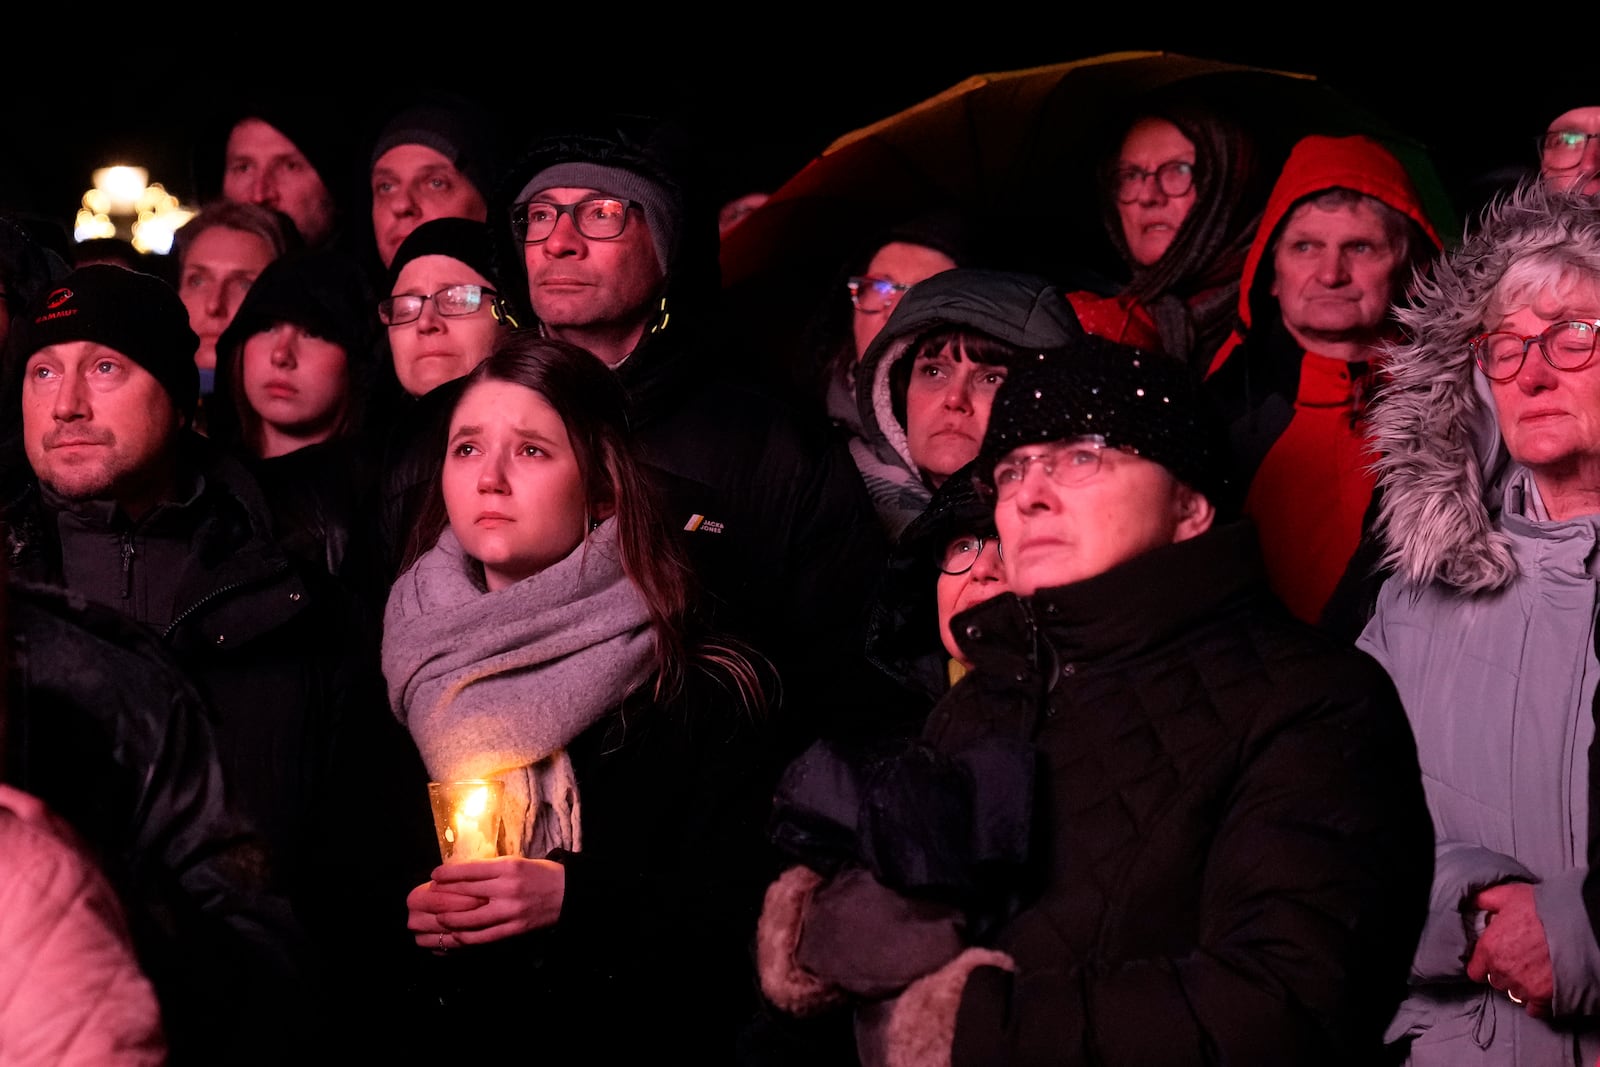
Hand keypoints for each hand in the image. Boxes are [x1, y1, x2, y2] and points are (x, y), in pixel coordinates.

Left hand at [408, 856, 565, 948]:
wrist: (568, 893)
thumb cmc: (541, 874)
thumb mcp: (517, 862)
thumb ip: (491, 869)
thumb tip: (462, 875)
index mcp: (508, 867)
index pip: (469, 870)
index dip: (448, 874)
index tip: (434, 875)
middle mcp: (507, 888)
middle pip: (466, 893)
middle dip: (444, 896)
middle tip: (429, 898)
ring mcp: (510, 911)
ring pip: (470, 919)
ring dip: (451, 920)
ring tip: (439, 919)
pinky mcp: (514, 928)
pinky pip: (484, 936)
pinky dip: (467, 937)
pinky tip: (457, 935)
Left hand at [1465, 882, 1553, 1016]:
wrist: (1574, 925)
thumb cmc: (1540, 909)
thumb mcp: (1507, 895)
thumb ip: (1484, 900)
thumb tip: (1471, 901)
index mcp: (1488, 948)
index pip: (1474, 971)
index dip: (1483, 966)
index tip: (1493, 960)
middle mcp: (1502, 970)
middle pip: (1496, 981)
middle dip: (1504, 973)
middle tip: (1518, 961)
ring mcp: (1523, 986)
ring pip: (1514, 994)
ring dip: (1520, 986)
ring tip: (1532, 972)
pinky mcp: (1544, 997)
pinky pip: (1533, 1009)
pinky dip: (1536, 1002)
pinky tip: (1540, 990)